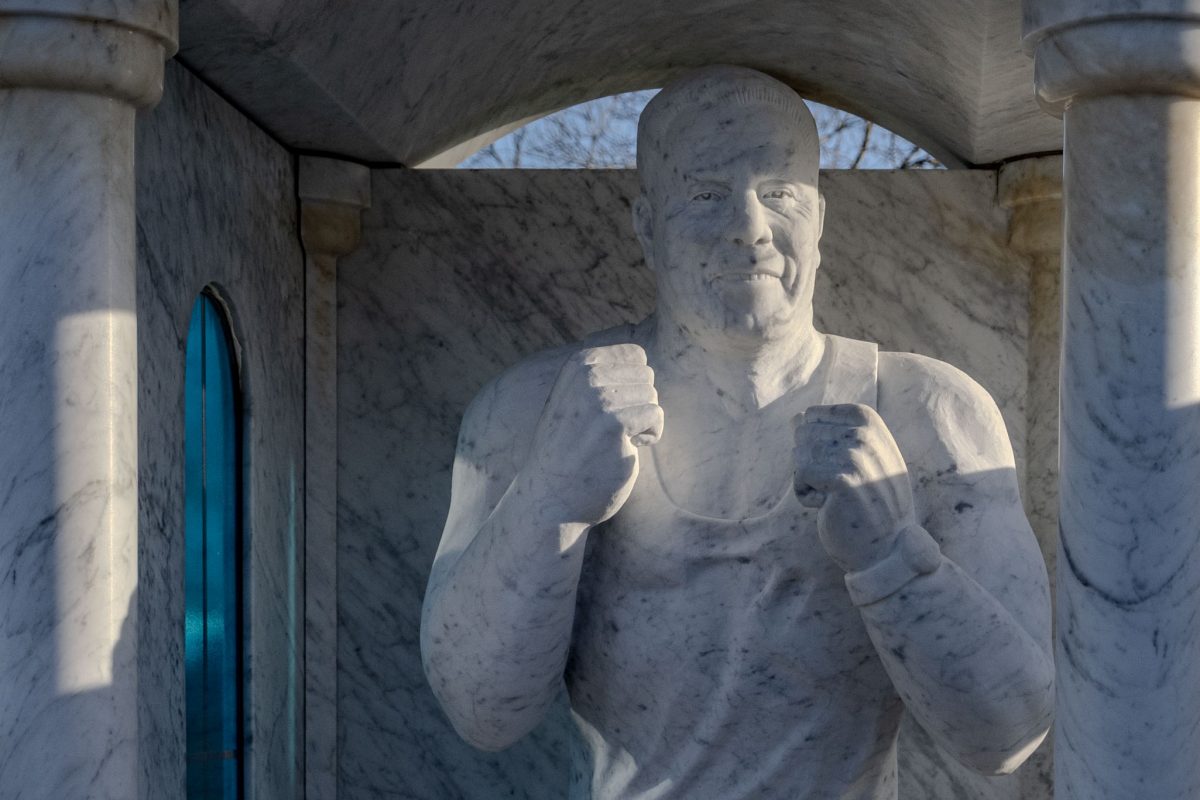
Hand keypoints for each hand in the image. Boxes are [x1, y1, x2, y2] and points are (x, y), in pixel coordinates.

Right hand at [519, 344, 662, 526]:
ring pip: (652, 396)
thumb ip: (600, 377)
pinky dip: (649, 436)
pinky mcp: (614, 423)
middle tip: (613, 430)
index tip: (612, 409)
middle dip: (639, 403)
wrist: (551, 496)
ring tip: (616, 442)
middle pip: (646, 375)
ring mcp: (599, 398)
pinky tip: (626, 449)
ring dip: (643, 422)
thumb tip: (641, 360)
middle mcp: (586, 375)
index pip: (634, 355)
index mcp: (577, 364)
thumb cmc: (570, 451)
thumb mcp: (574, 399)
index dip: (633, 385)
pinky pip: (656, 416)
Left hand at [794, 403, 915, 571]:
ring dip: (809, 481)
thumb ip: (830, 434)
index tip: (842, 466)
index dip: (815, 444)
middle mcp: (865, 432)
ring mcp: (855, 454)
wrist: (888, 546)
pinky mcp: (842, 479)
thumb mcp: (856, 458)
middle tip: (839, 486)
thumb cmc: (868, 502)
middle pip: (802, 434)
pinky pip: (800, 476)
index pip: (811, 415)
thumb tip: (796, 417)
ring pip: (799, 455)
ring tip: (837, 496)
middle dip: (809, 463)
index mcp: (869, 420)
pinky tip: (831, 506)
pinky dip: (807, 496)